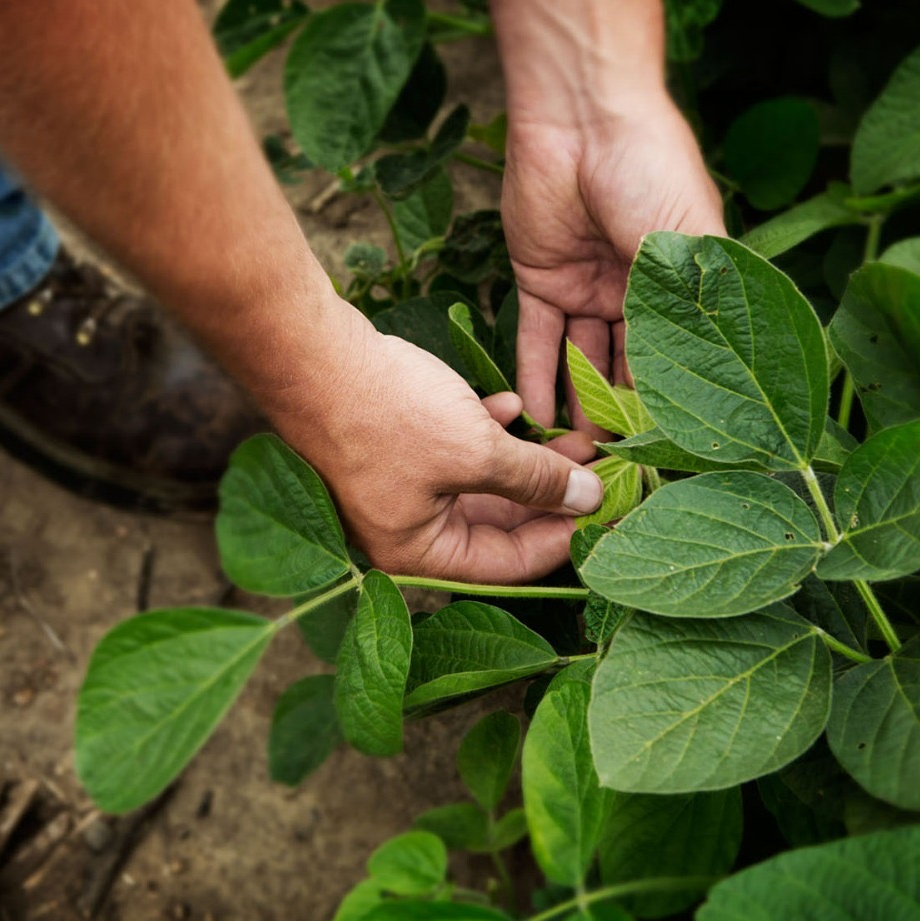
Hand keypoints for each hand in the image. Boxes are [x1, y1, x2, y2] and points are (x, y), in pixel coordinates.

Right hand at [267, 308, 602, 583]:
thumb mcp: (476, 450)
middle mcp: (407, 531)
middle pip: (498, 526)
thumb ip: (537, 480)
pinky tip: (512, 402)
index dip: (564, 539)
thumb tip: (590, 500)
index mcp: (419, 554)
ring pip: (481, 484)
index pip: (510, 566)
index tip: (608, 512)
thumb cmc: (386, 413)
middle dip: (550, 494)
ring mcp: (398, 488)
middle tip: (602, 470)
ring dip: (526, 460)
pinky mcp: (394, 447)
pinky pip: (454, 451)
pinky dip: (486, 432)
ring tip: (575, 435)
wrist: (311, 354)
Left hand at [502, 98, 725, 430]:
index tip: (667, 460)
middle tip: (612, 475)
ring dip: (577, 409)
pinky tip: (533, 423)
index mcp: (687, 287)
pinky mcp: (541, 280)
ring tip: (572, 460)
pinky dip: (535, 378)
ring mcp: (589, 288)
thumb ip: (688, 316)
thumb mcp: (688, 247)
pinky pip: (539, 341)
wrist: (583, 115)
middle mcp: (640, 294)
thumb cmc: (652, 169)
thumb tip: (700, 394)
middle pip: (628, 370)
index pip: (681, 362)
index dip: (674, 409)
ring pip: (583, 364)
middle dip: (620, 421)